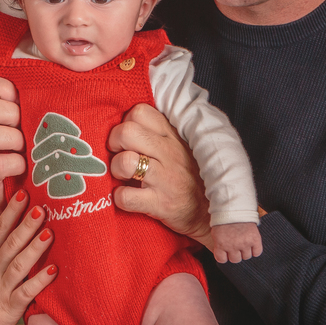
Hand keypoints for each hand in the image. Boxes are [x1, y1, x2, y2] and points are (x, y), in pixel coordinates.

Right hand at [0, 75, 25, 213]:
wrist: (9, 192)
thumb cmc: (16, 149)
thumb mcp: (16, 121)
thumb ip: (23, 102)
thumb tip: (51, 82)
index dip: (8, 90)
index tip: (21, 104)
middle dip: (13, 116)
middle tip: (24, 128)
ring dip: (15, 140)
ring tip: (24, 147)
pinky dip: (16, 163)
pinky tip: (23, 166)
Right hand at [0, 189, 55, 324]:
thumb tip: (9, 234)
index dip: (11, 212)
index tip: (22, 194)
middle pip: (10, 243)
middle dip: (26, 224)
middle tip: (41, 207)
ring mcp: (0, 288)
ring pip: (19, 264)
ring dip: (35, 248)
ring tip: (49, 232)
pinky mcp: (9, 307)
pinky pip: (26, 292)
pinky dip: (40, 281)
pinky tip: (53, 270)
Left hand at [107, 103, 211, 246]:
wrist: (211, 213)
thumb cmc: (188, 177)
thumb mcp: (180, 147)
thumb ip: (158, 132)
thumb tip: (125, 122)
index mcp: (172, 136)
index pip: (140, 111)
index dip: (126, 122)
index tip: (128, 138)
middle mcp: (169, 153)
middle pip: (127, 132)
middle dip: (114, 142)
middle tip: (119, 154)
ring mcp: (165, 179)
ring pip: (125, 161)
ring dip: (116, 168)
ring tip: (123, 176)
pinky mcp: (160, 203)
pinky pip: (126, 196)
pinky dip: (120, 198)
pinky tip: (127, 197)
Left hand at [210, 221, 262, 262]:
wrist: (236, 208)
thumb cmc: (224, 219)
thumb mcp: (216, 233)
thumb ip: (219, 245)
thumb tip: (223, 255)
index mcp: (221, 244)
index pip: (222, 260)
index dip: (224, 256)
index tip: (225, 252)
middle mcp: (233, 246)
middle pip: (235, 260)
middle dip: (235, 254)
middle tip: (236, 246)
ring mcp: (245, 243)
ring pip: (246, 257)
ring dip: (245, 252)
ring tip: (244, 243)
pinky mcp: (255, 240)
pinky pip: (257, 252)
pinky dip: (255, 250)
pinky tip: (252, 245)